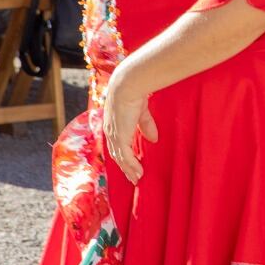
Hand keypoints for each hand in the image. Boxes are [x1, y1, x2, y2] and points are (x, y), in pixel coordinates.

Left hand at [102, 63, 158, 184]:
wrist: (128, 86)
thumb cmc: (135, 93)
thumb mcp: (141, 112)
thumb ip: (146, 125)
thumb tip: (154, 139)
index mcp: (113, 125)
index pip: (117, 144)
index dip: (123, 154)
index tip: (130, 163)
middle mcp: (110, 132)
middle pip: (117, 155)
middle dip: (125, 167)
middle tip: (133, 177)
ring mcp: (114, 136)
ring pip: (120, 158)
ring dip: (129, 169)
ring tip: (137, 179)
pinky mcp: (120, 138)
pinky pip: (125, 157)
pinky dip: (131, 166)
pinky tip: (138, 172)